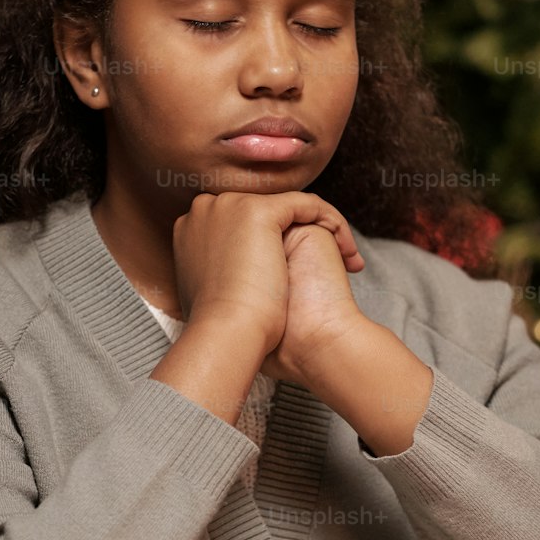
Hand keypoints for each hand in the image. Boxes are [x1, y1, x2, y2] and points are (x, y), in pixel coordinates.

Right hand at [172, 191, 362, 359]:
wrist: (228, 334)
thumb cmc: (222, 325)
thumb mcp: (214, 288)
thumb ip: (222, 267)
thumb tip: (235, 271)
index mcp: (191, 229)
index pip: (241, 221)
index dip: (274, 242)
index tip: (296, 269)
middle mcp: (207, 210)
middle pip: (265, 210)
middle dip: (298, 234)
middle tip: (326, 264)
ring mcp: (230, 206)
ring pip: (290, 206)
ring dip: (323, 229)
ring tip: (345, 261)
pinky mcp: (257, 210)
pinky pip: (307, 205)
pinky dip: (333, 223)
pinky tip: (348, 254)